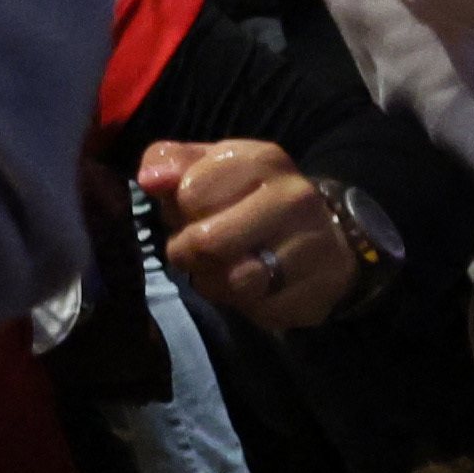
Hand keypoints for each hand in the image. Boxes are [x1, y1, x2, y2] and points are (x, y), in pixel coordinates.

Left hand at [140, 137, 350, 328]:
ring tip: (225, 270)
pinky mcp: (318, 292)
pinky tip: (256, 289)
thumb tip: (150, 178)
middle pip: (208, 242)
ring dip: (215, 283)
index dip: (181, 209)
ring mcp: (312, 246)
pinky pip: (260, 312)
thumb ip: (171, 163)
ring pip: (233, 282)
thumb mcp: (210, 167)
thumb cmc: (249, 197)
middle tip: (198, 251)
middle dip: (189, 252)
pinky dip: (247, 307)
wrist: (323, 233)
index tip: (196, 210)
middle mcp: (293, 198)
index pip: (189, 193)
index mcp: (262, 160)